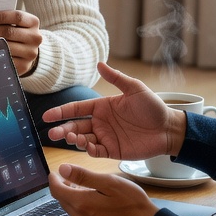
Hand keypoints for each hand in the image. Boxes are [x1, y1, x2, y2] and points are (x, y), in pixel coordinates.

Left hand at [0, 10, 41, 75]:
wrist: (27, 52)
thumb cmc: (16, 33)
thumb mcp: (14, 24)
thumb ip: (3, 20)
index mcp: (33, 22)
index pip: (17, 17)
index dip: (1, 17)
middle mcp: (35, 37)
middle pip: (9, 32)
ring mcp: (31, 53)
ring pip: (6, 46)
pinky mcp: (24, 66)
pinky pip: (5, 60)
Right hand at [41, 61, 186, 159]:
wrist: (169, 128)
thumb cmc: (153, 107)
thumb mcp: (135, 89)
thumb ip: (116, 78)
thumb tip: (100, 64)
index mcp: (101, 107)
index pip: (76, 108)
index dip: (60, 112)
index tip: (46, 116)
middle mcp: (100, 122)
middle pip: (75, 126)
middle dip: (62, 129)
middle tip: (52, 133)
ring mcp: (105, 137)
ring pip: (82, 139)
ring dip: (74, 139)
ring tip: (71, 138)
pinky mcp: (113, 151)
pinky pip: (96, 151)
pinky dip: (88, 150)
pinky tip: (86, 146)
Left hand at [49, 165, 157, 215]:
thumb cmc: (133, 204)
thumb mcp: (110, 183)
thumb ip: (84, 176)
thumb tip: (63, 169)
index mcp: (82, 204)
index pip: (56, 190)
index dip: (53, 179)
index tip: (55, 172)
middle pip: (62, 201)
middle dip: (63, 187)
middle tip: (70, 177)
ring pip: (71, 210)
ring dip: (72, 198)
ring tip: (83, 188)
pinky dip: (81, 209)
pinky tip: (93, 202)